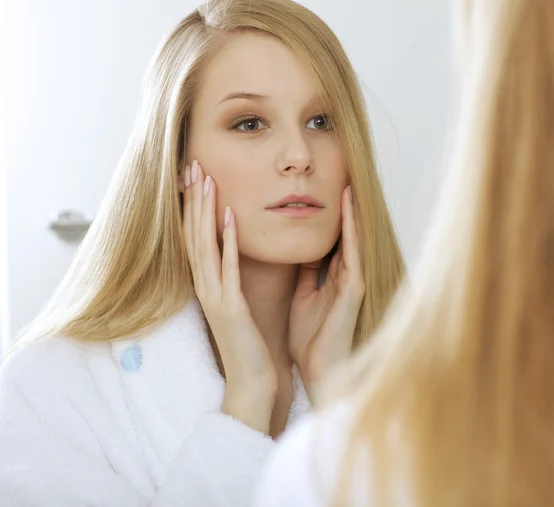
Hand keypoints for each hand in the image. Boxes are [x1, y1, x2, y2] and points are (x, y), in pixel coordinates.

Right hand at [183, 160, 275, 433]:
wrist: (250, 380)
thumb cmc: (246, 343)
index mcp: (208, 285)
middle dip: (193, 199)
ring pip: (206, 245)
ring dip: (205, 211)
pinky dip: (227, 240)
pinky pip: (228, 267)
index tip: (195, 177)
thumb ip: (231, 279)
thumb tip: (232, 254)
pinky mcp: (231, 307)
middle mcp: (205, 286)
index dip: (193, 207)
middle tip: (192, 165)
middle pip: (194, 234)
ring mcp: (215, 296)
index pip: (196, 238)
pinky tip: (230, 216)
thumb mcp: (235, 304)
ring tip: (205, 180)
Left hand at [288, 186, 364, 399]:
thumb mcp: (303, 298)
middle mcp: (344, 274)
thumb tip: (299, 253)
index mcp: (330, 277)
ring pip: (352, 236)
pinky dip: (351, 228)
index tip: (316, 190)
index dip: (324, 215)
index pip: (329, 238)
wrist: (319, 370)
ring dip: (349, 209)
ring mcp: (352, 279)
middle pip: (344, 232)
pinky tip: (347, 206)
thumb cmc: (310, 338)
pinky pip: (352, 251)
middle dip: (341, 206)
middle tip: (339, 174)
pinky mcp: (355, 287)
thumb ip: (304, 275)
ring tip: (346, 179)